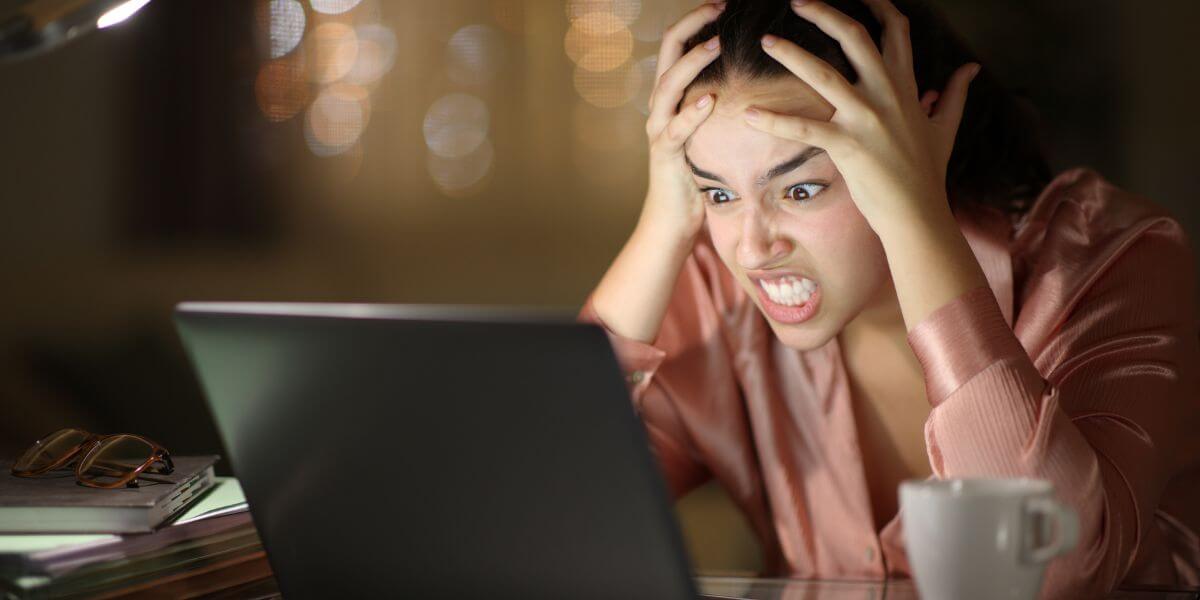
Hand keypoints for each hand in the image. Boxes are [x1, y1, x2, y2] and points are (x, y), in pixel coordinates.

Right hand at [640, 1, 723, 241]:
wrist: (674, 217)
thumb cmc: (699, 172)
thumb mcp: (710, 129)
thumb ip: (718, 101)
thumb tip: (751, 75)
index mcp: (672, 95)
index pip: (678, 44)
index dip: (697, 19)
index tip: (722, 3)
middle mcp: (660, 106)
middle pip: (668, 52)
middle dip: (693, 25)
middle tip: (719, 7)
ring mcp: (659, 129)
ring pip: (668, 85)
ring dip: (694, 62)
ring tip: (716, 44)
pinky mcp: (665, 154)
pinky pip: (676, 129)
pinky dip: (691, 112)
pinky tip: (710, 99)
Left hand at [743, 0, 979, 234]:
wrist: (918, 213)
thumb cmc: (928, 172)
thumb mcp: (945, 127)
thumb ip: (955, 93)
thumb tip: (970, 68)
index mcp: (906, 86)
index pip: (895, 32)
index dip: (878, 6)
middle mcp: (885, 94)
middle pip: (854, 38)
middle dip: (824, 14)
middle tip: (797, 1)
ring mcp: (865, 118)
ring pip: (823, 74)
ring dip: (791, 54)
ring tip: (766, 40)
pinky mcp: (846, 146)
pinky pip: (803, 128)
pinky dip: (773, 121)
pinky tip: (749, 114)